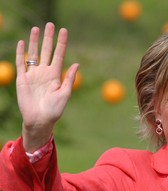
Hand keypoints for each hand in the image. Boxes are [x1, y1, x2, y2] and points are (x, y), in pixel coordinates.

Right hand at [16, 22, 78, 151]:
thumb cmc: (54, 111)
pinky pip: (21, 63)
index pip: (59, 55)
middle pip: (46, 51)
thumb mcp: (65, 94)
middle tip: (50, 24)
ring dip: (35, 41)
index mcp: (55, 75)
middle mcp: (44, 72)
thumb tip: (77, 64)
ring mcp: (33, 75)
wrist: (40, 121)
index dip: (61, 43)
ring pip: (34, 54)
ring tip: (36, 29)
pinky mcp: (22, 79)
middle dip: (48, 38)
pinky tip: (23, 42)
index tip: (64, 30)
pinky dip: (21, 53)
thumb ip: (69, 79)